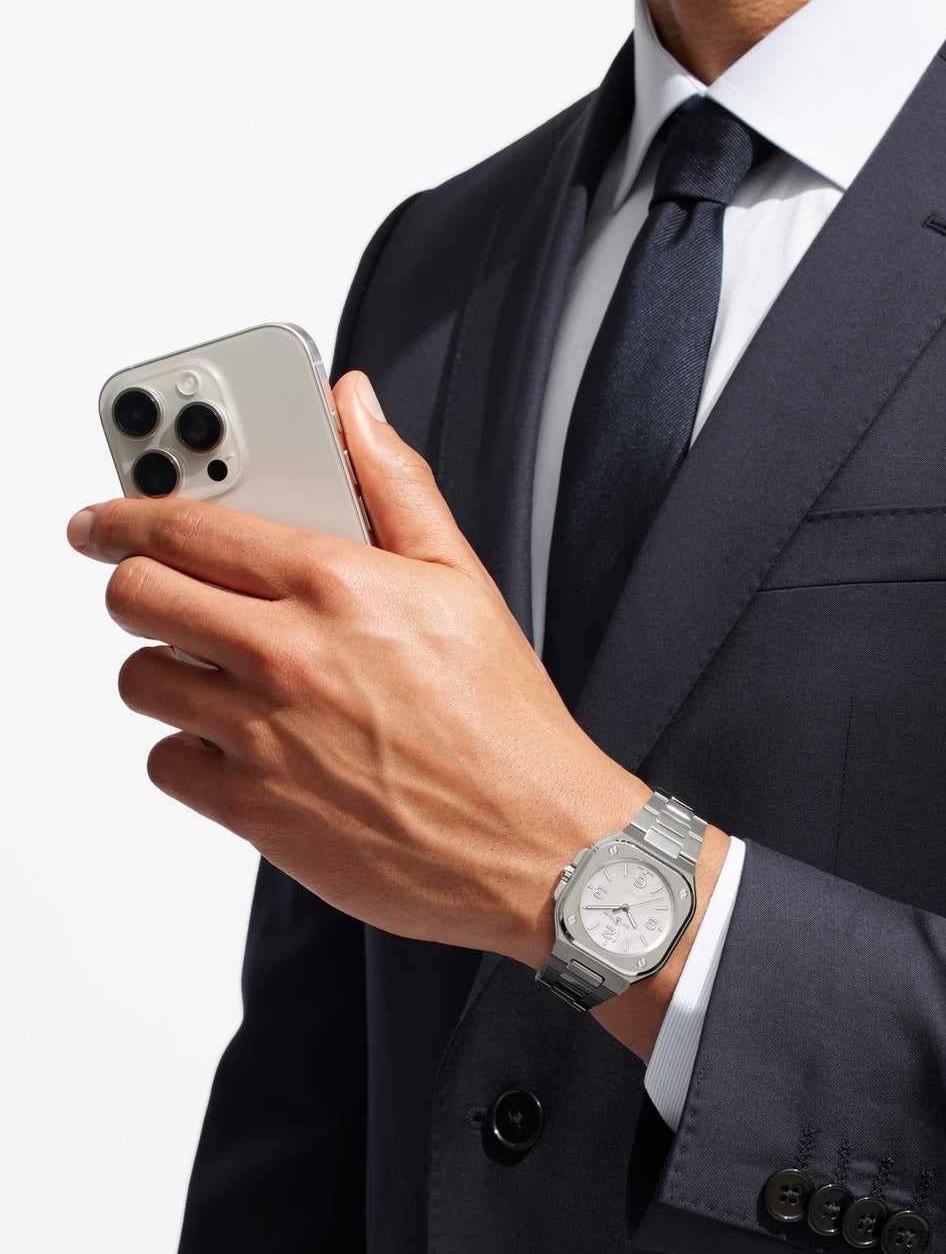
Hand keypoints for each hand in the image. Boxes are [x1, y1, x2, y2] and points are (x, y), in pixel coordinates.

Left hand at [67, 371, 649, 971]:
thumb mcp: (460, 580)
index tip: (103, 518)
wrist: (534, 846)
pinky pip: (166, 763)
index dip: (124, 513)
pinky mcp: (254, 809)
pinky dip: (188, 752)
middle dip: (133, 584)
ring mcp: (263, 734)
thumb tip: (354, 407)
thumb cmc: (505, 723)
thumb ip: (394, 483)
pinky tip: (237, 742)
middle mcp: (287, 654)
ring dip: (164, 669)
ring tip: (213, 671)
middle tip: (157, 590)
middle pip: (135, 594)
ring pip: (140, 679)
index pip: (185, 523)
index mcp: (334, 583)